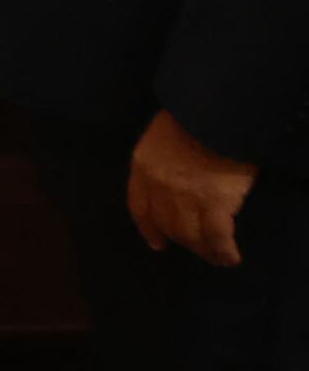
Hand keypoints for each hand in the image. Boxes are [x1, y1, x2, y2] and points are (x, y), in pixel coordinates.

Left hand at [129, 109, 257, 265]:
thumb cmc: (192, 118)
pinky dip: (224, 251)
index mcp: (142, 165)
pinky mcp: (215, 203)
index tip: (157, 243)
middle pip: (167, 225)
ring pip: (191, 236)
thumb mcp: (163, 135)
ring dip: (204, 251)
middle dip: (182, 241)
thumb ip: (164, 160)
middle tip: (198, 248)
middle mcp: (158, 186)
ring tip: (217, 257)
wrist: (215, 112)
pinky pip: (217, 238)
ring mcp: (185, 197)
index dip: (148, 227)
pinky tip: (231, 257)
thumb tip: (179, 180)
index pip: (139, 206)